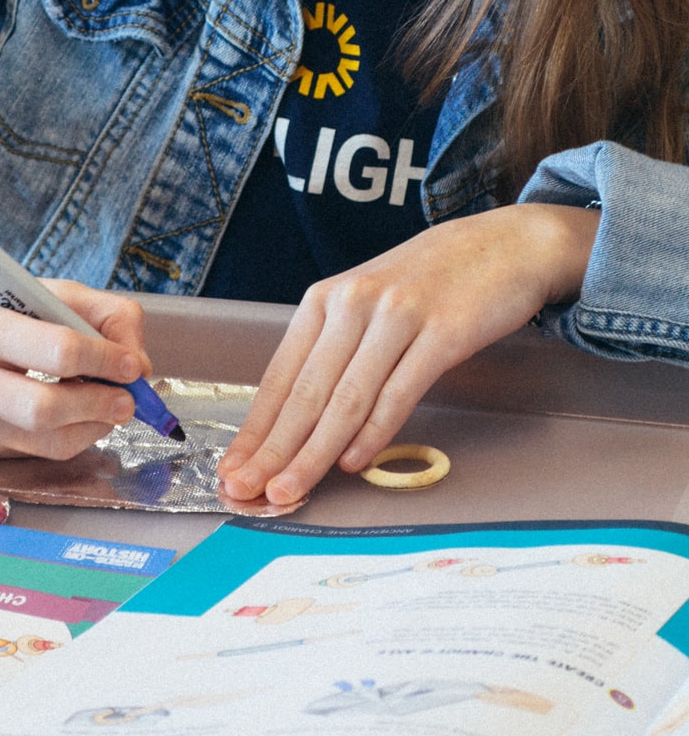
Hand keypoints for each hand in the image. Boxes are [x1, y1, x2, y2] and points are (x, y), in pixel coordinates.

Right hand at [0, 207, 149, 458]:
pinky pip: (37, 453)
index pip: (57, 352)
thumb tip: (139, 364)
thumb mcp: (47, 289)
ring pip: (47, 443)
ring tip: (112, 406)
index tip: (133, 364)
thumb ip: (103, 313)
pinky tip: (81, 415)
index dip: (105, 360)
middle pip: (46, 410)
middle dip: (100, 406)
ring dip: (94, 428)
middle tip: (128, 398)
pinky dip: (72, 437)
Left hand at [217, 203, 598, 506]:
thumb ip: (336, 352)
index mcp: (325, 299)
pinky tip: (353, 462)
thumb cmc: (430, 281)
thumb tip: (301, 424)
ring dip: (314, 453)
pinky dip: (373, 432)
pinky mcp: (442, 332)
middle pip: (305, 392)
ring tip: (290, 490)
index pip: (280, 376)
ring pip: (346, 399)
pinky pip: (398, 391)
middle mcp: (353, 304)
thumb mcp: (368, 303)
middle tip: (248, 491)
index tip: (233, 469)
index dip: (255, 429)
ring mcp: (397, 316)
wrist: (503, 244)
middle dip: (273, 451)